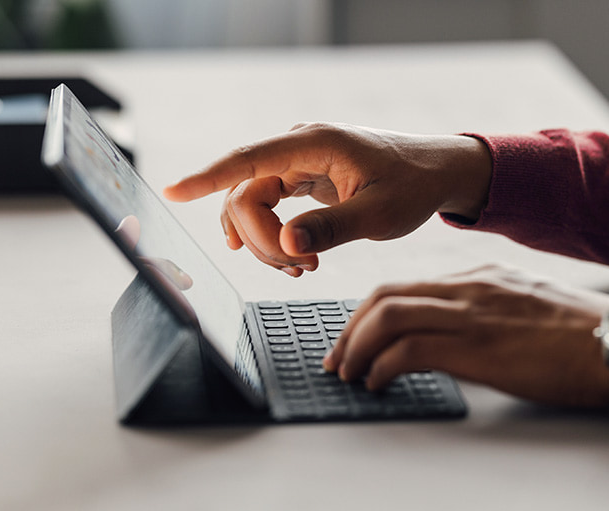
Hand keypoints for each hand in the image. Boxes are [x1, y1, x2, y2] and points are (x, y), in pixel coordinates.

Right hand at [164, 122, 491, 275]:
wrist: (437, 174)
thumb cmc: (413, 187)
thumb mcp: (380, 214)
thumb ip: (333, 228)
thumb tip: (288, 243)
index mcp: (315, 143)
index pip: (247, 160)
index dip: (206, 178)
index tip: (171, 192)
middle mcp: (300, 147)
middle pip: (246, 194)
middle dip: (261, 239)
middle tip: (300, 269)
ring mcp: (299, 161)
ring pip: (253, 204)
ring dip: (267, 242)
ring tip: (303, 267)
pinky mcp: (303, 177)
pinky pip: (269, 206)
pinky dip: (275, 235)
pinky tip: (291, 257)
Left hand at [324, 265, 608, 407]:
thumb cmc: (583, 335)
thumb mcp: (527, 308)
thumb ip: (488, 312)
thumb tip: (454, 338)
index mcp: (480, 277)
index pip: (405, 286)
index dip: (368, 314)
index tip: (355, 338)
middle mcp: (469, 288)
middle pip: (385, 296)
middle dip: (349, 329)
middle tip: (337, 359)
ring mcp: (473, 314)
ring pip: (388, 316)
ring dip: (356, 348)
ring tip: (349, 375)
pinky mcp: (479, 346)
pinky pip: (410, 349)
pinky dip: (382, 366)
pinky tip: (379, 384)